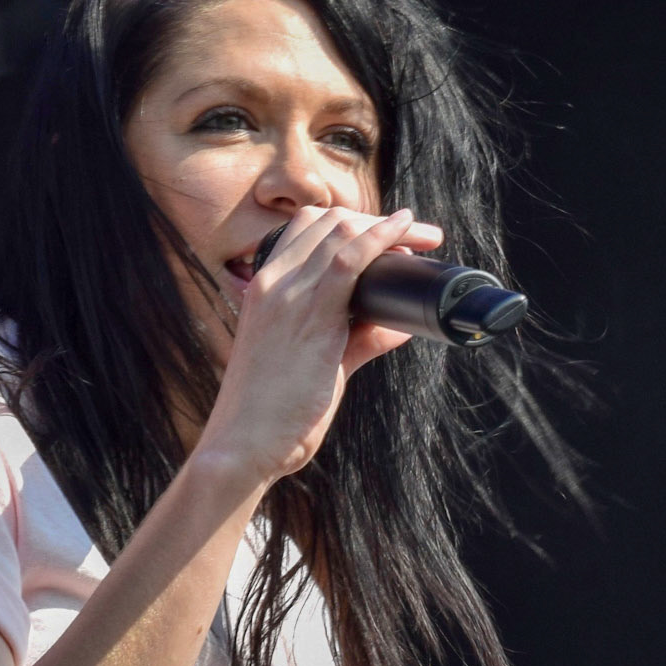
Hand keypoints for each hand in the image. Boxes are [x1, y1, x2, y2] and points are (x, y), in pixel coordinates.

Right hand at [193, 204, 440, 489]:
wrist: (241, 445)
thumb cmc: (271, 416)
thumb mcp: (317, 368)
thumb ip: (356, 343)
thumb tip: (396, 328)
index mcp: (262, 290)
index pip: (305, 229)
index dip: (349, 222)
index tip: (383, 237)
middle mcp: (272, 284)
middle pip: (328, 222)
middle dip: (376, 219)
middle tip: (414, 235)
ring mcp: (288, 295)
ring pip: (342, 232)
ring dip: (390, 228)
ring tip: (423, 236)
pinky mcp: (310, 315)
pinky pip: (351, 260)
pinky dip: (383, 240)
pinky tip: (406, 234)